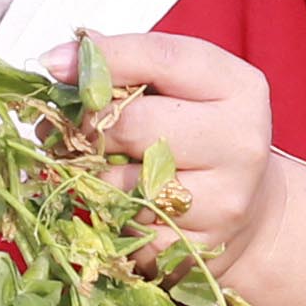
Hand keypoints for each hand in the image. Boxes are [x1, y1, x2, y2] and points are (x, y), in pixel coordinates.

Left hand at [65, 30, 305, 305]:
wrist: (250, 208)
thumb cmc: (201, 135)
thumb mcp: (181, 88)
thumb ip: (130, 66)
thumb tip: (61, 60)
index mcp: (239, 88)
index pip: (161, 58)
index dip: (103, 60)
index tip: (55, 66)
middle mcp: (241, 142)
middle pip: (134, 125)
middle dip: (93, 128)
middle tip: (82, 132)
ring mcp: (224, 200)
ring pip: (122, 184)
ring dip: (97, 178)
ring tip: (108, 171)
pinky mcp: (198, 248)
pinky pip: (126, 229)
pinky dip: (113, 218)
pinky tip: (130, 207)